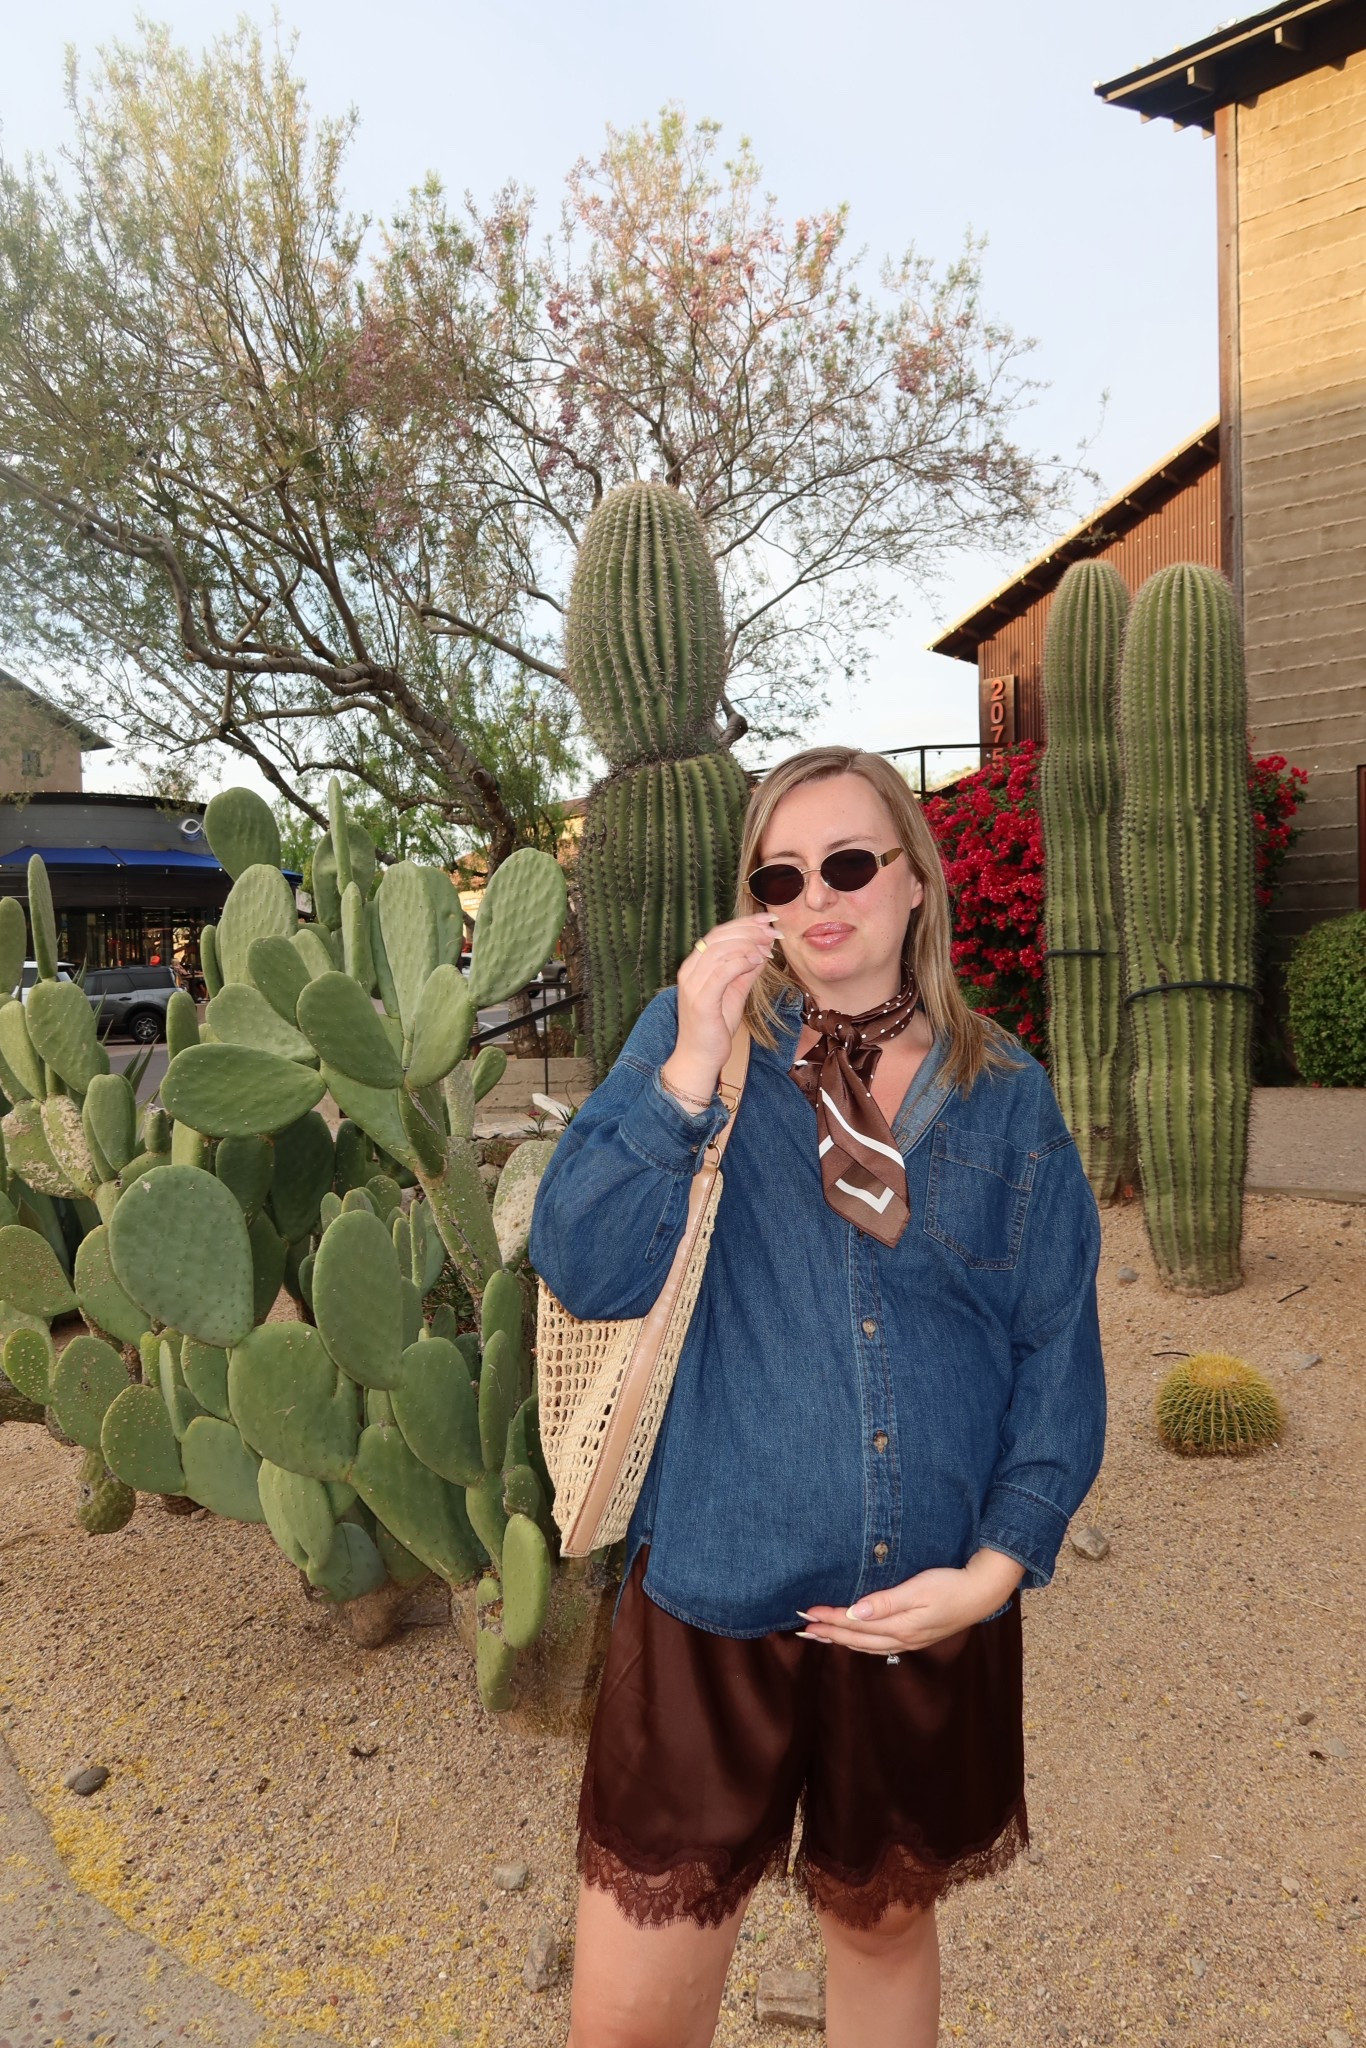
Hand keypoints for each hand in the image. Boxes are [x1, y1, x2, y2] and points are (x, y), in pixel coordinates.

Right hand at [662, 913, 779, 1099]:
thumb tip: (763, 950)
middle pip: (718, 937)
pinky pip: (721, 971)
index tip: (768, 919)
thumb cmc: (715, 1027)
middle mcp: (689, 971)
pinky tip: (758, 959)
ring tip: (769, 944)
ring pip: (720, 950)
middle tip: (773, 928)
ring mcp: (692, 985)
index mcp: (694, 966)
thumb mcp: (735, 992)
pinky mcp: (700, 1000)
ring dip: (748, 943)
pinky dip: (741, 961)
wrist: (700, 1057)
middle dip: (749, 929)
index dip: (743, 923)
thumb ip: (745, 971)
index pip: (717, 934)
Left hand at [796, 1550, 1024, 1654]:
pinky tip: (853, 1641)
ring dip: (840, 1640)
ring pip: (865, 1645)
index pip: (853, 1624)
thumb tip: (854, 1613)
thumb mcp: (918, 1589)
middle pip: (855, 1639)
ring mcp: (908, 1640)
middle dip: (827, 1633)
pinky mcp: (915, 1637)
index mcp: (898, 1626)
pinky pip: (878, 1645)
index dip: (828, 1619)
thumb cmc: (950, 1585)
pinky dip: (859, 1644)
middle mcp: (900, 1638)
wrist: (981, 1593)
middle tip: (801, 1628)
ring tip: (819, 1636)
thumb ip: (885, 1602)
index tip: (806, 1613)